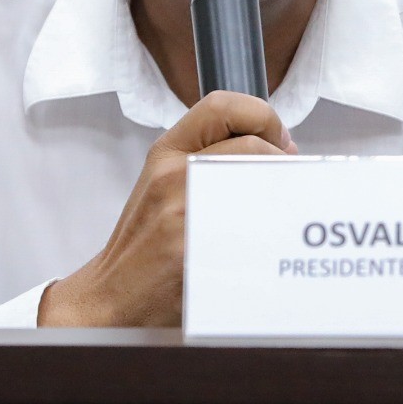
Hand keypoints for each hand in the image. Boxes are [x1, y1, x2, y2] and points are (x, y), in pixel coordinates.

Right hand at [37, 90, 295, 326]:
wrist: (111, 297)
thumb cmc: (144, 245)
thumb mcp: (164, 184)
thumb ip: (210, 160)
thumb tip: (279, 152)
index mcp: (166, 152)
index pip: (221, 106)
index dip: (263, 117)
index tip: (279, 140)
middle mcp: (172, 174)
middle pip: (251, 146)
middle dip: (282, 162)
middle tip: (291, 180)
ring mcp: (183, 210)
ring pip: (256, 181)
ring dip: (281, 194)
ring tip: (284, 209)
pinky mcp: (193, 248)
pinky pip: (249, 227)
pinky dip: (269, 229)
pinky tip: (269, 242)